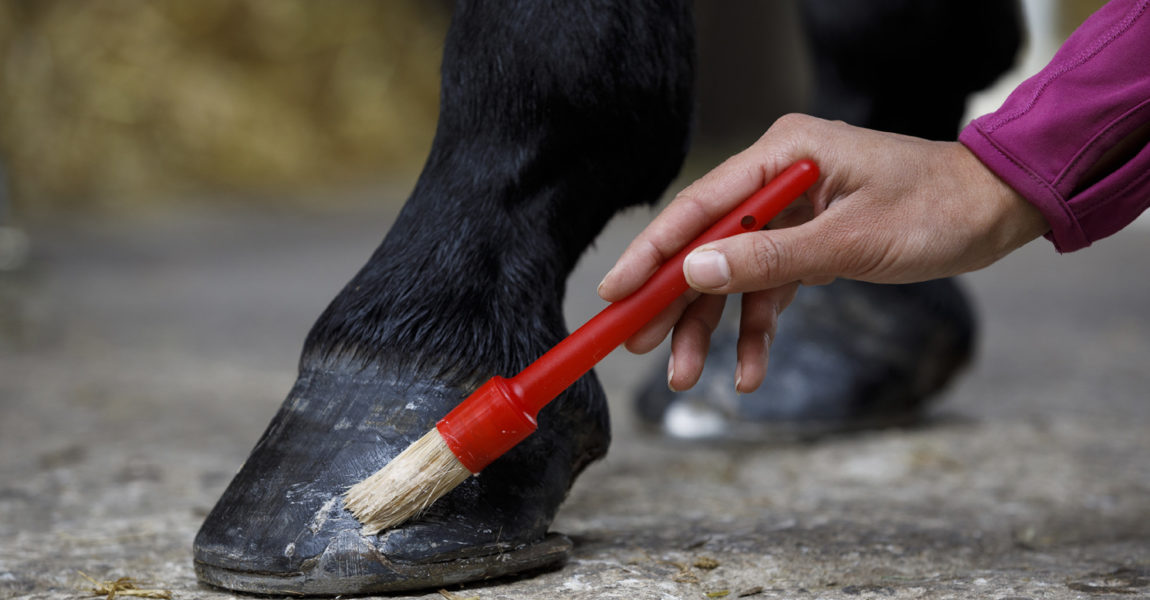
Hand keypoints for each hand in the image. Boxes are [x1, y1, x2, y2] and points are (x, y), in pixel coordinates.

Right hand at [597, 114, 1049, 393]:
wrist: (996, 212)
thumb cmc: (937, 210)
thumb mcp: (851, 240)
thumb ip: (770, 257)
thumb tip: (695, 272)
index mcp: (785, 153)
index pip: (700, 205)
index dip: (653, 252)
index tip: (614, 291)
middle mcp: (780, 176)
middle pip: (708, 244)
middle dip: (675, 300)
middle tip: (637, 344)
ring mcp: (792, 210)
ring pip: (734, 274)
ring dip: (713, 326)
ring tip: (687, 375)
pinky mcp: (808, 240)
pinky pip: (769, 287)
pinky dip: (759, 327)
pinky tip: (748, 368)